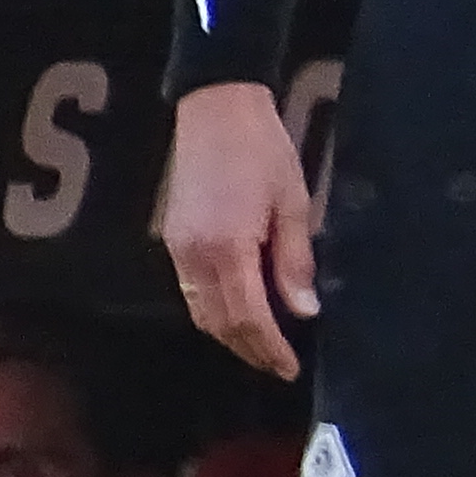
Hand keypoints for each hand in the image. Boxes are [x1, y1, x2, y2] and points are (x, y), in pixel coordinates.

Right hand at [160, 79, 316, 379]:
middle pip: (220, 323)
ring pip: (201, 312)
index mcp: (229, 249)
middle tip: (278, 366)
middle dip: (250, 349)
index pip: (250, 318)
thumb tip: (304, 311)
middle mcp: (195, 256)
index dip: (270, 348)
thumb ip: (294, 262)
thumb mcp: (293, 205)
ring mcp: (178, 248)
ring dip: (229, 336)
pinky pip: (190, 292)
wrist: (216, 109)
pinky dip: (213, 312)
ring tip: (261, 348)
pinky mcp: (171, 238)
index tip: (290, 367)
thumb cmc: (263, 151)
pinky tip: (236, 314)